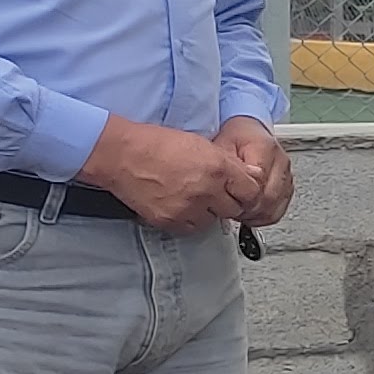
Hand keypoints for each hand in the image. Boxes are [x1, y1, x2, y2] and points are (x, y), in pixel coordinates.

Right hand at [81, 116, 258, 233]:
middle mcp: (206, 189)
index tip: (241, 191)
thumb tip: (249, 177)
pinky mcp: (170, 220)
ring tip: (194, 197)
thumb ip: (227, 163)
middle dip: (229, 202)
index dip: (247, 192)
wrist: (121, 154)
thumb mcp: (201, 144)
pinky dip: (190, 220)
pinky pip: (191, 228)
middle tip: (217, 194)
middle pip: (235, 209)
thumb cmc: (156, 144)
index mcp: (217, 167)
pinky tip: (181, 205)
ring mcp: (187, 207)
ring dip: (209, 212)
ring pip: (213, 220)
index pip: (252, 191)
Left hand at [217, 117, 293, 228]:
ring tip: (242, 212)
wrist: (248, 132)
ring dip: (258, 214)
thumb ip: (227, 167)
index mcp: (265, 148)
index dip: (242, 198)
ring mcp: (287, 173)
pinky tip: (253, 212)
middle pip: (270, 198)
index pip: (258, 184)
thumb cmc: (234, 139)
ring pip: (277, 205)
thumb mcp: (222, 147)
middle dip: (250, 209)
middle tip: (233, 211)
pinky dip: (266, 214)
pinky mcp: (288, 183)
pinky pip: (281, 207)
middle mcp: (281, 161)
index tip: (229, 201)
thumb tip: (233, 186)